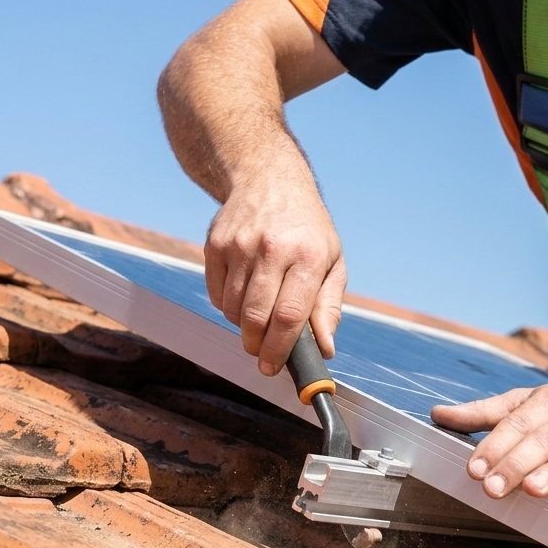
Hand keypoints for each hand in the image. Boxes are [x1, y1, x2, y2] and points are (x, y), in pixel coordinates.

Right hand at [204, 152, 346, 374]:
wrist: (269, 179)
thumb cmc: (307, 229)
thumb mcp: (332, 261)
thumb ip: (329, 307)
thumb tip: (325, 348)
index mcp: (309, 255)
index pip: (289, 316)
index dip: (280, 350)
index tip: (274, 368)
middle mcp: (272, 248)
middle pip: (256, 317)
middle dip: (257, 347)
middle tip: (262, 356)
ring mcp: (240, 245)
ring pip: (233, 310)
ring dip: (243, 327)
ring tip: (257, 320)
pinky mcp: (216, 244)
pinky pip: (216, 294)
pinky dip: (227, 307)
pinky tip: (243, 296)